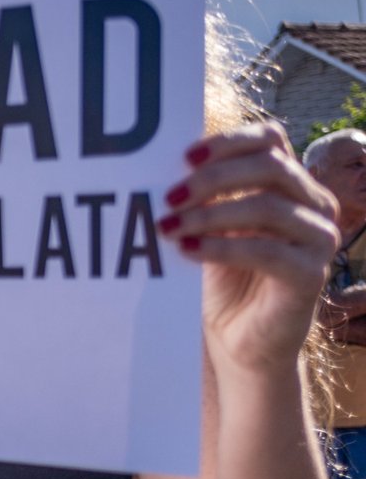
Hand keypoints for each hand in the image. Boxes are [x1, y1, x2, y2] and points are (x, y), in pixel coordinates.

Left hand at [155, 122, 338, 374]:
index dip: (229, 142)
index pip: (271, 140)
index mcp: (291, 184)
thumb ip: (201, 195)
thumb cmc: (223, 277)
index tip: (184, 156)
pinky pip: (266, 251)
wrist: (240, 338)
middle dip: (214, 178)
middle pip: (271, 167)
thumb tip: (160, 165)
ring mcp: (318, 239)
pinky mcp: (311, 275)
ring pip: (268, 207)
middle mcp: (314, 205)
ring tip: (169, 227)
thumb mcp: (210, 227)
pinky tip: (186, 251)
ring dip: (210, 214)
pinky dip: (220, 247)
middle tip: (168, 196)